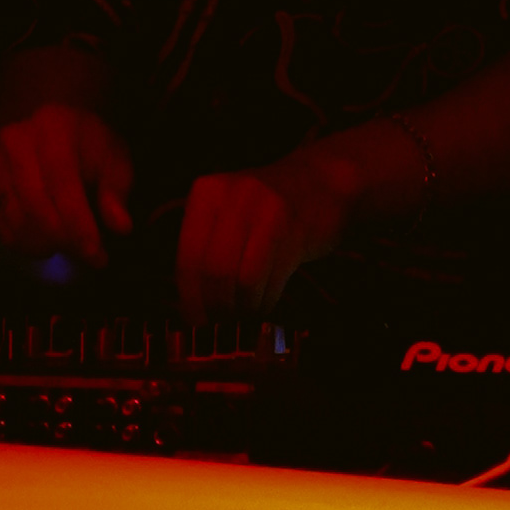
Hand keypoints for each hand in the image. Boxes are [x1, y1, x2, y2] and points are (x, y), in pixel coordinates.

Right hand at [0, 99, 135, 268]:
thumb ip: (117, 192)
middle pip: (34, 202)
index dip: (77, 221)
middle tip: (93, 257)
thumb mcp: (115, 162)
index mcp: (53, 126)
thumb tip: (120, 226)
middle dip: (65, 238)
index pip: (61, 180)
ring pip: (17, 219)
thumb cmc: (92, 149)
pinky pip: (4, 229)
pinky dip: (29, 246)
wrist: (61, 133)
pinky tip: (53, 244)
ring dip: (48, 244)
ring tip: (76, 247)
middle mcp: (16, 141)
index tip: (95, 252)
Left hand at [173, 147, 357, 320]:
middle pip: (213, 271)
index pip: (187, 259)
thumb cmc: (267, 207)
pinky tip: (264, 306)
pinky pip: (269, 278)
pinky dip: (264, 301)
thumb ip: (207, 248)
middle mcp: (231, 195)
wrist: (322, 182)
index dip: (190, 299)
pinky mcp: (292, 227)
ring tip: (244, 319)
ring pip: (240, 278)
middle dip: (216, 307)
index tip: (196, 324)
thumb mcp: (229, 214)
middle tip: (221, 328)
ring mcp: (263, 208)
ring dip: (242, 308)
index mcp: (206, 193)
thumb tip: (190, 307)